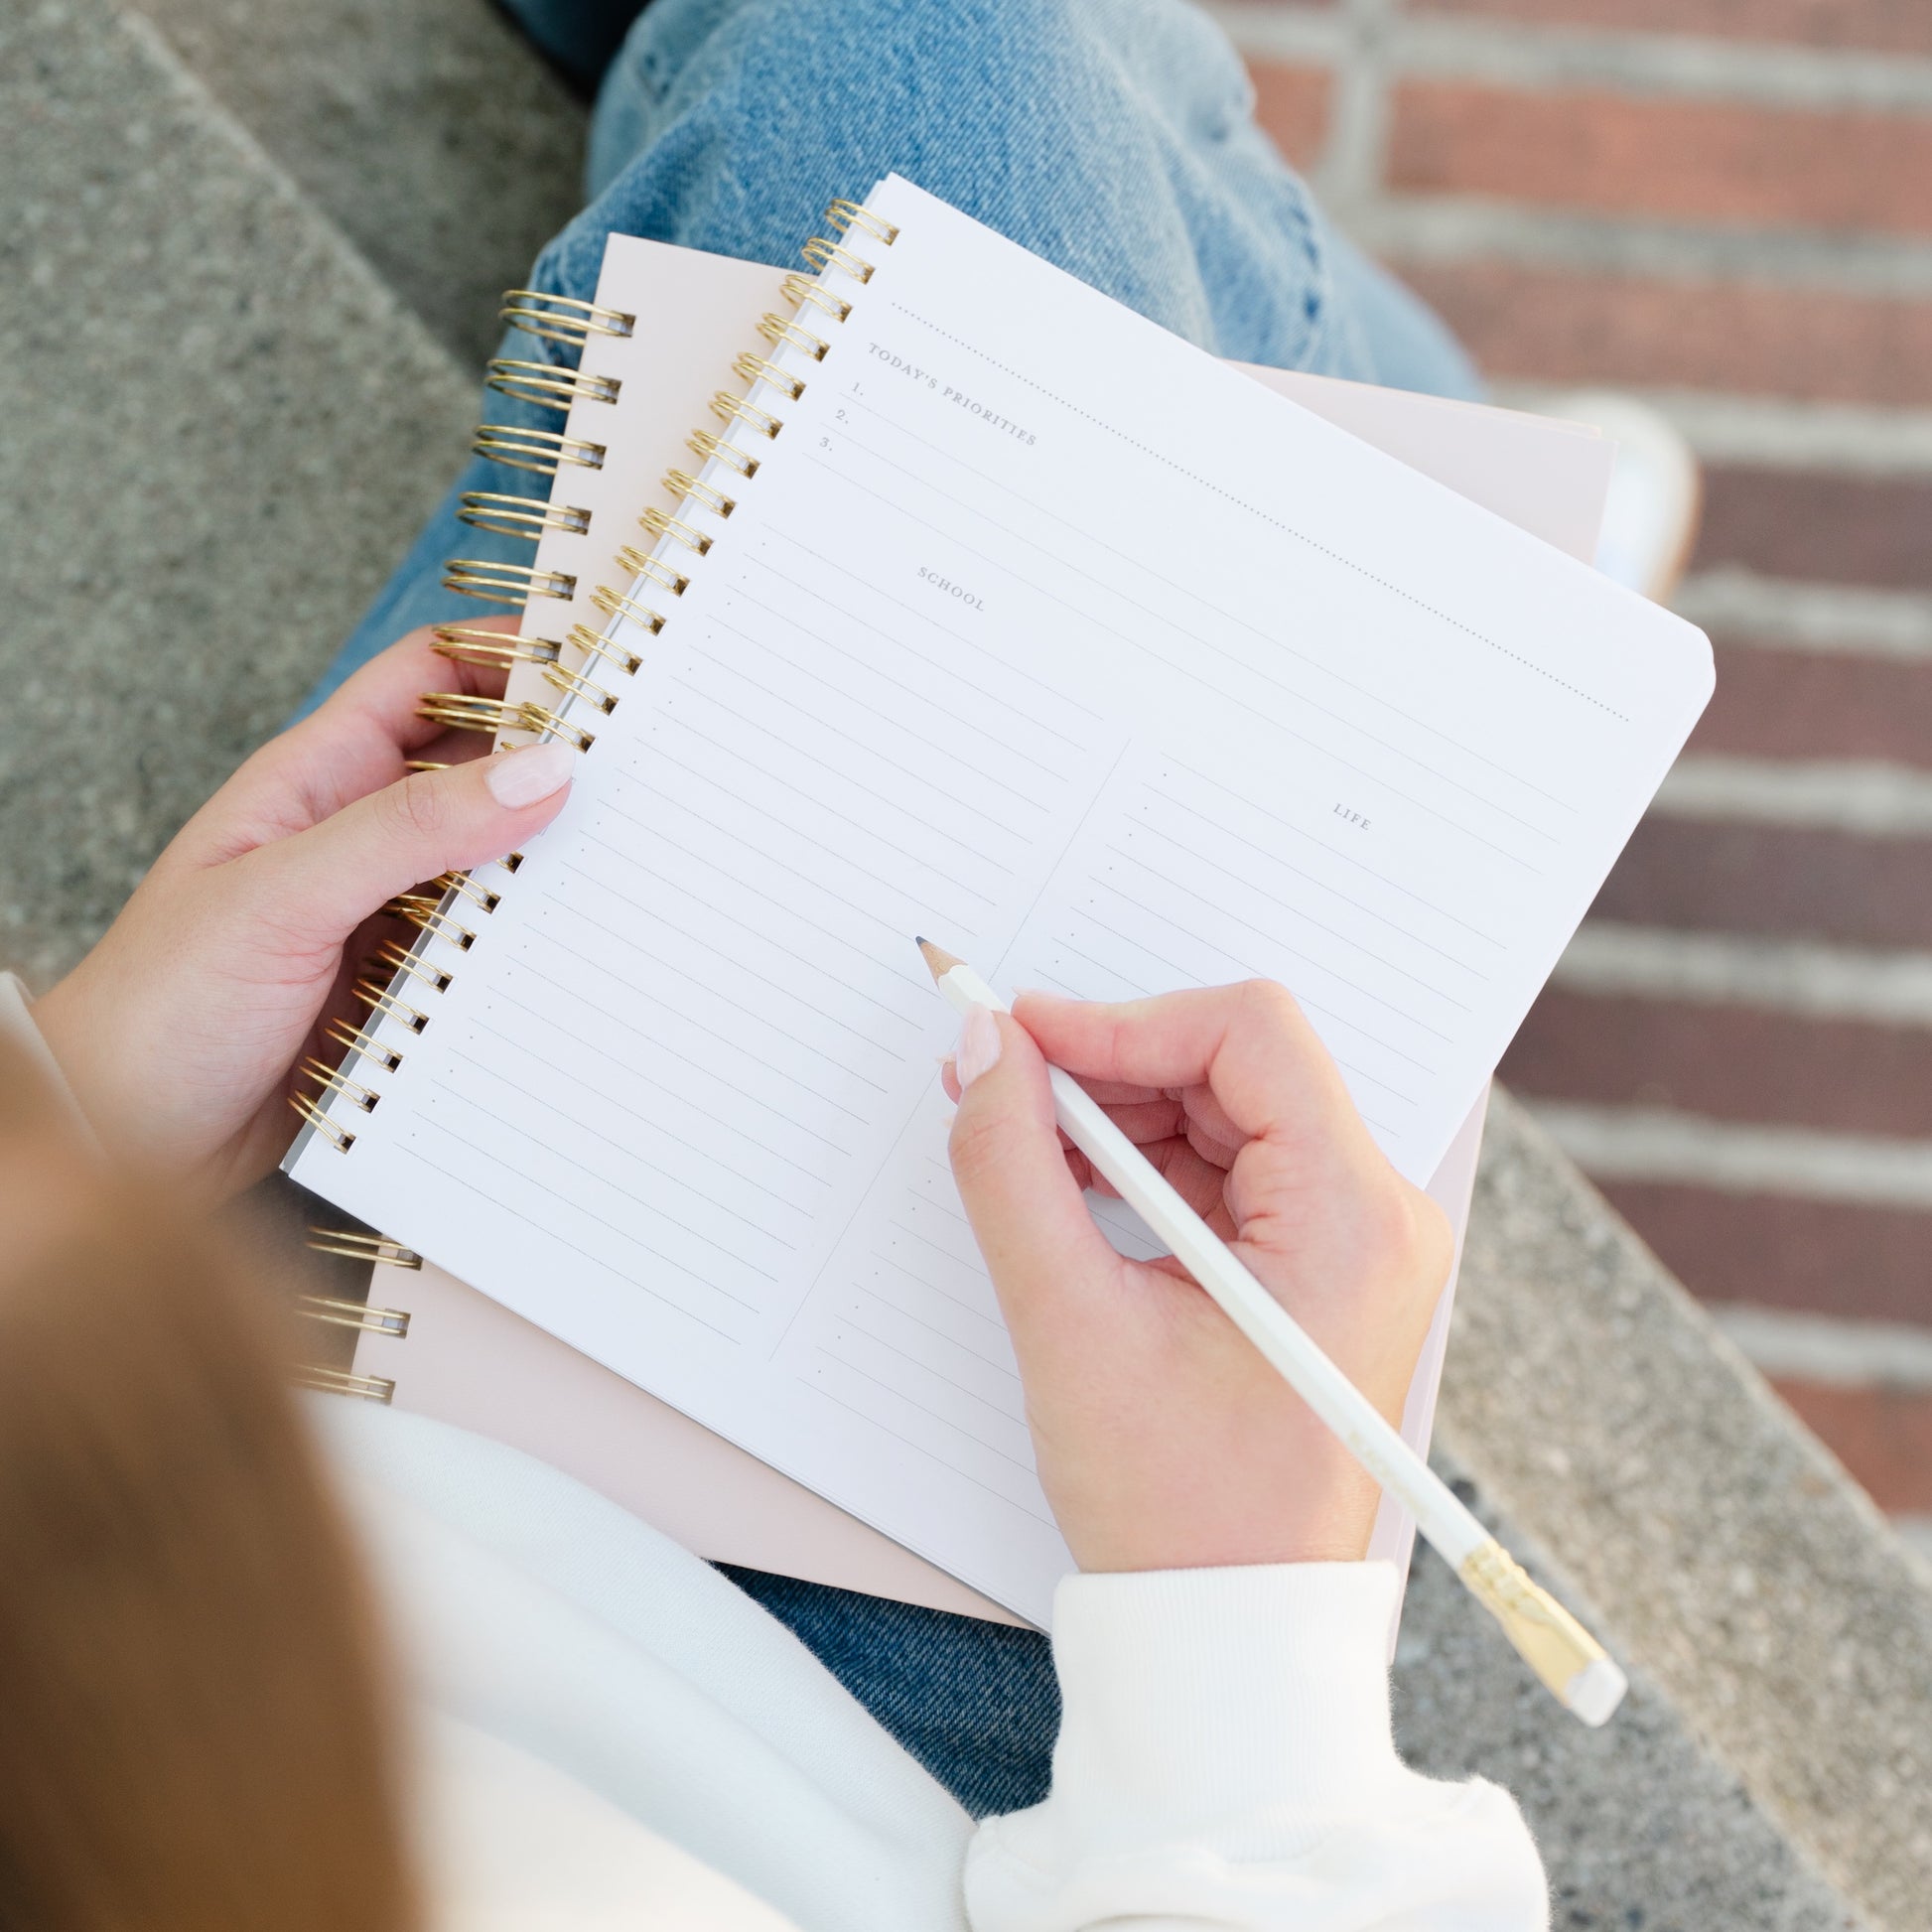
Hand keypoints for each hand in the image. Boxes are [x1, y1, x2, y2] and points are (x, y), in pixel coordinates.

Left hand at [34, 626, 575, 1201]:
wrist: (121, 1142)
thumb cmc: (158, 1008)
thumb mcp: (283, 897)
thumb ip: (409, 830)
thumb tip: (539, 771)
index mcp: (317, 779)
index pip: (428, 679)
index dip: (506, 656)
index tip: (596, 661)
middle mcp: (359, 837)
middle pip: (480, 770)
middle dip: (555, 762)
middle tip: (640, 766)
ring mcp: (388, 914)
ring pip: (496, 864)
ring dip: (552, 864)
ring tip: (628, 857)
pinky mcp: (408, 989)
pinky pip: (491, 950)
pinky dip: (536, 947)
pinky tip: (577, 950)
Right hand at [943, 983, 1451, 1571]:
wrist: (1233, 1625)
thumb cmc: (1179, 1510)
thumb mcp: (1072, 1327)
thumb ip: (1013, 1169)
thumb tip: (987, 1053)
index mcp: (1351, 1219)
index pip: (1248, 1036)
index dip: (1122, 1020)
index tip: (1022, 1037)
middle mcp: (1374, 1214)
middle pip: (1237, 1065)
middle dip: (1110, 1065)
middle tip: (999, 1084)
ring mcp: (1352, 1240)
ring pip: (1226, 1110)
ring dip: (1120, 1113)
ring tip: (1022, 1144)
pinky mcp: (1318, 1265)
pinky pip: (1228, 1168)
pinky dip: (1146, 1163)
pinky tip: (1070, 1186)